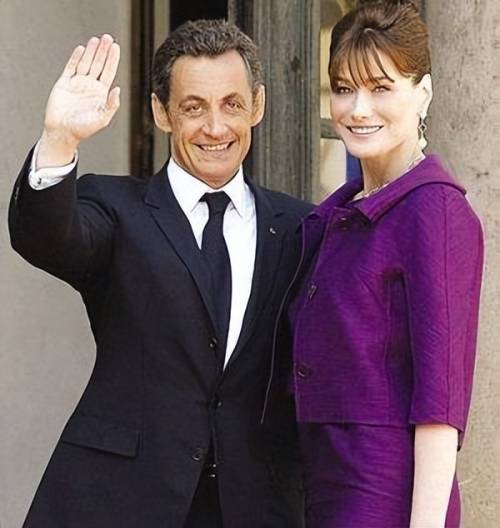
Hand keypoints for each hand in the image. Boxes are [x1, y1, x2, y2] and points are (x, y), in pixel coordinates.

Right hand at [37, 35, 120, 167]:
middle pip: (98, 64)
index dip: (112, 60)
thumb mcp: (102, 119)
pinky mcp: (64, 83)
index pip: (108, 72)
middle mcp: (90, 86)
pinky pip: (71, 68)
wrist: (63, 132)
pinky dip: (75, 58)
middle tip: (107, 37)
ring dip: (91, 51)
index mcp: (101, 94)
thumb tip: (118, 89)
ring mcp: (77, 84)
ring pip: (85, 63)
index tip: (116, 47)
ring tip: (96, 39)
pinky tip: (81, 49)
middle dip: (103, 51)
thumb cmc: (83, 129)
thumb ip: (111, 105)